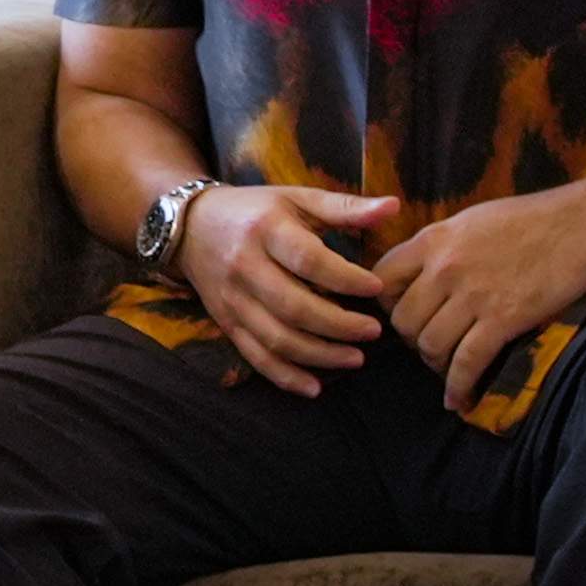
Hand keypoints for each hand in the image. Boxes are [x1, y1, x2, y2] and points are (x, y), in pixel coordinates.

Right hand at [177, 184, 401, 395]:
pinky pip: (255, 356)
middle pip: (293, 306)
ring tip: (356, 358)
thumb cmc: (256, 211)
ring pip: (276, 337)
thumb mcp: (296, 198)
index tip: (376, 288)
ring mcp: (233, 298)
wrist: (191, 227)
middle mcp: (245, 265)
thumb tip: (394, 207)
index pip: (308, 260)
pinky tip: (315, 387)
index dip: (345, 279)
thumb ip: (345, 207)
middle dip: (338, 325)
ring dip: (319, 355)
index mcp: (266, 230)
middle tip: (373, 331)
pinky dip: (285, 376)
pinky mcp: (226, 321)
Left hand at [375, 189, 585, 412]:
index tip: (403, 314)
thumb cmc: (528, 219)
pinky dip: (458, 386)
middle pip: (403, 319)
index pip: (383, 279)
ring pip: (430, 344)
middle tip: (429, 344)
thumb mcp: (469, 221)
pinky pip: (467, 362)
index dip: (387, 303)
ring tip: (447, 368)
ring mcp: (473, 295)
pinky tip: (458, 400)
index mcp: (432, 240)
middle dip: (411, 339)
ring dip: (434, 363)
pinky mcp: (504, 319)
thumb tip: (419, 271)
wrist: (580, 224)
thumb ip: (439, 246)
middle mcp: (444, 268)